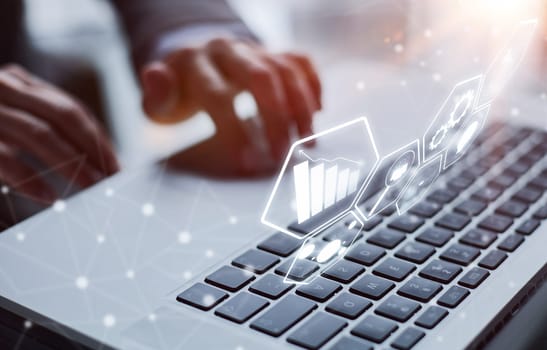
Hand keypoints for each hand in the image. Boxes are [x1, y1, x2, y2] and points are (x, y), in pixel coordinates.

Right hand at [0, 64, 118, 202]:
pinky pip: (2, 154)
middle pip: (63, 116)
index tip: (117, 165)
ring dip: (70, 164)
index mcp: (18, 83)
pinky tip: (49, 196)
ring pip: (38, 133)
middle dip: (93, 149)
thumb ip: (41, 126)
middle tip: (111, 180)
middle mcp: (3, 88)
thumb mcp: (10, 114)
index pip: (71, 109)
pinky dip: (28, 177)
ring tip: (91, 189)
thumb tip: (90, 161)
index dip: (98, 138)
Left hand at [140, 37, 320, 174]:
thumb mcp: (158, 99)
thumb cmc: (179, 92)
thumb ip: (155, 95)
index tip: (249, 162)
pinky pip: (301, 60)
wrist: (196, 61)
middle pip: (260, 79)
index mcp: (194, 62)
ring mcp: (254, 49)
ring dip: (300, 107)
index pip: (220, 96)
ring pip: (285, 70)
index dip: (236, 131)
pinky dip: (313, 84)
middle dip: (275, 120)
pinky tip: (317, 110)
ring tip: (307, 141)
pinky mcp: (273, 51)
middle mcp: (228, 50)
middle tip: (282, 156)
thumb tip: (155, 77)